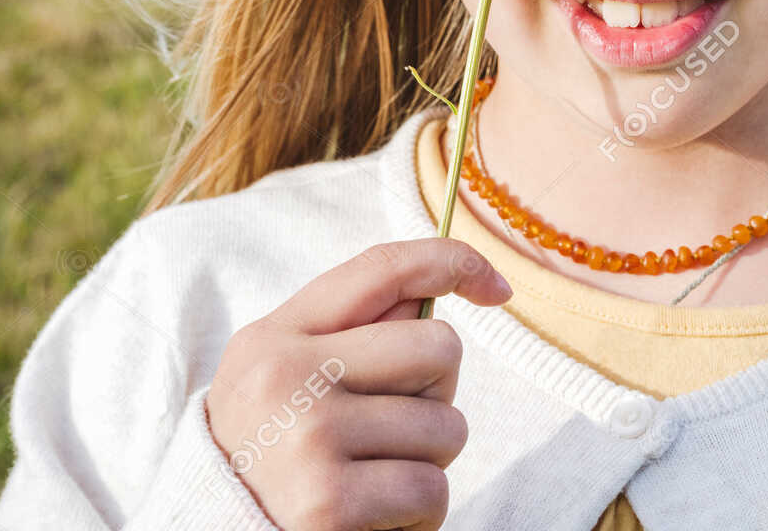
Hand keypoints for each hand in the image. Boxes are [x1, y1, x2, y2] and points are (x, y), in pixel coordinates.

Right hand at [206, 237, 512, 529]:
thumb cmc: (270, 464)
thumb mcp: (284, 383)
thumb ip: (352, 335)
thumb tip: (442, 287)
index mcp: (273, 338)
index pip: (380, 270)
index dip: (453, 262)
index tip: (497, 287)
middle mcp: (284, 376)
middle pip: (439, 347)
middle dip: (436, 396)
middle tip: (387, 436)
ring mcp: (308, 437)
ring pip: (447, 426)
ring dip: (426, 464)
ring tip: (371, 483)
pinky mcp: (330, 504)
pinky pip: (431, 490)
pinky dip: (417, 516)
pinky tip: (373, 519)